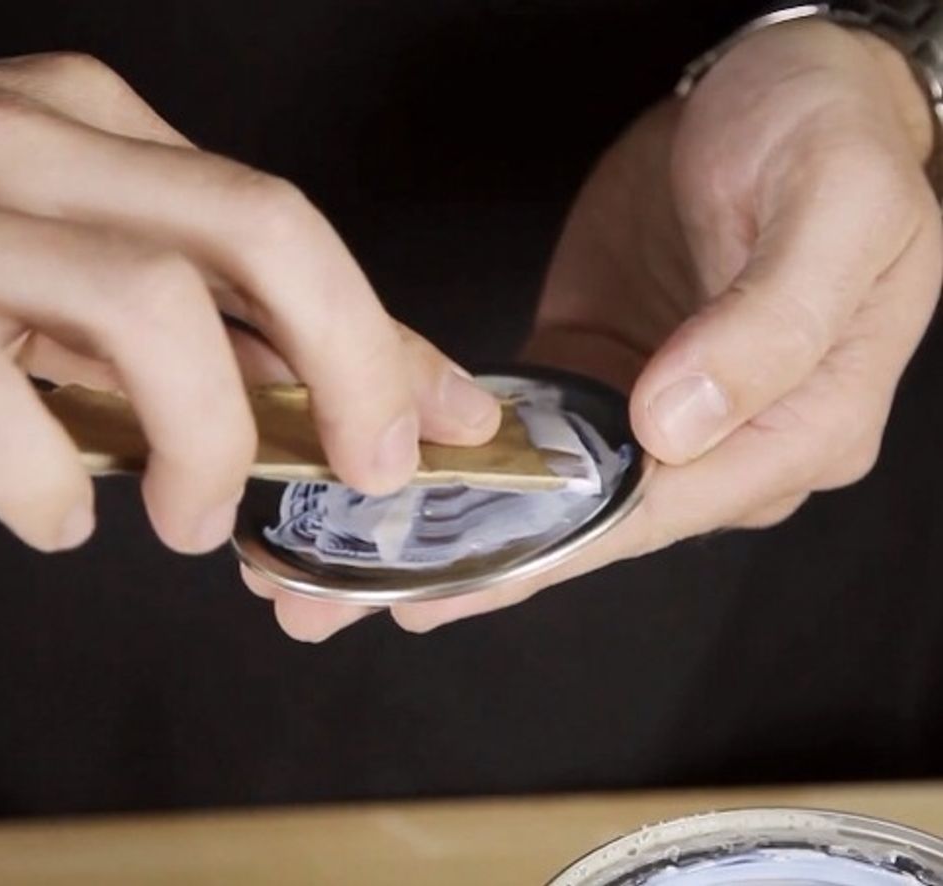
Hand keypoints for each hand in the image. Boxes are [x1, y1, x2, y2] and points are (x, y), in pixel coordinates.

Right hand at [0, 54, 498, 556]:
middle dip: (351, 366)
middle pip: (263, 233)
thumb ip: (217, 321)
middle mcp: (38, 143)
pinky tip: (56, 517)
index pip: (291, 230)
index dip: (388, 335)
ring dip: (205, 442)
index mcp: (101, 134)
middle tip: (365, 474)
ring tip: (193, 517)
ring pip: (149, 308)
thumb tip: (374, 394)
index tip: (453, 421)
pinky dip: (45, 486)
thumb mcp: (92, 270)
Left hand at [375, 19, 941, 632]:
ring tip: (359, 566)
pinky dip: (474, 467)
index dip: (558, 546)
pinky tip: (411, 493)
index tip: (460, 572)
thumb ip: (769, 326)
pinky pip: (536, 435)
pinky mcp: (601, 372)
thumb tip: (677, 422)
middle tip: (372, 597)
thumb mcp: (833, 211)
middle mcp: (728, 440)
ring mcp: (657, 412)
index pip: (666, 509)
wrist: (788, 84)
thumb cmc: (831, 135)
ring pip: (558, 494)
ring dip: (465, 531)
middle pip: (600, 525)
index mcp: (800, 427)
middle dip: (489, 566)